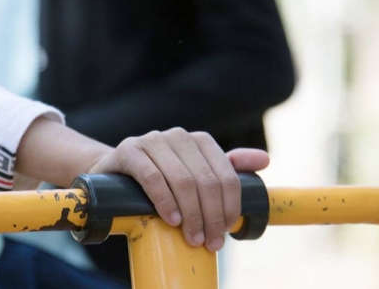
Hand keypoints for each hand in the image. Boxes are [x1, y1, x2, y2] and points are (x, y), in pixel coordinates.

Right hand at [86, 128, 268, 250]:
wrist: (113, 173)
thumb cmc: (158, 177)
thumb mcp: (194, 173)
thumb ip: (226, 168)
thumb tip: (265, 160)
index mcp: (200, 141)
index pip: (226, 176)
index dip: (229, 207)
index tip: (225, 232)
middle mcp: (179, 136)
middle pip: (206, 180)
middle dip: (210, 216)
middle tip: (208, 242)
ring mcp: (153, 141)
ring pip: (182, 180)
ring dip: (191, 214)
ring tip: (192, 237)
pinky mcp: (130, 151)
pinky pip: (152, 177)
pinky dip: (165, 202)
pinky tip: (171, 220)